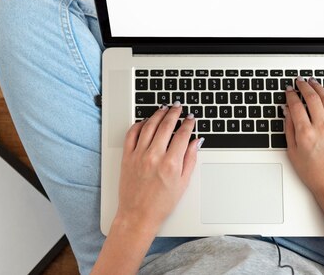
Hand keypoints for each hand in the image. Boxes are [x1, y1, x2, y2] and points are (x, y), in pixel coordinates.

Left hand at [115, 102, 201, 231]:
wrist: (138, 215)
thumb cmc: (161, 204)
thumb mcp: (183, 183)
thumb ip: (191, 159)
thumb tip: (196, 142)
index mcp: (171, 163)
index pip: (182, 134)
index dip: (188, 123)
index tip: (191, 118)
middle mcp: (154, 156)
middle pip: (166, 125)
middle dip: (174, 113)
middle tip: (178, 107)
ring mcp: (139, 155)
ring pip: (149, 125)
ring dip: (158, 114)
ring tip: (164, 108)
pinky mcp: (127, 157)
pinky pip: (132, 134)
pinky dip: (138, 124)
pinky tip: (145, 121)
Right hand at [284, 77, 323, 205]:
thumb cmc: (315, 174)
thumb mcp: (293, 153)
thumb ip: (289, 130)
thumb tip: (287, 113)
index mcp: (305, 133)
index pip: (296, 106)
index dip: (290, 95)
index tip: (288, 90)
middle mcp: (321, 127)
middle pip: (312, 97)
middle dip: (304, 86)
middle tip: (299, 81)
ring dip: (318, 88)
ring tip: (312, 82)